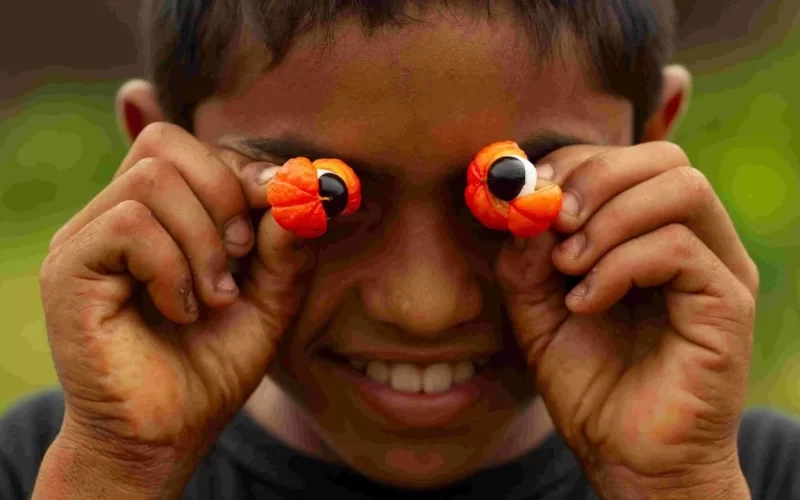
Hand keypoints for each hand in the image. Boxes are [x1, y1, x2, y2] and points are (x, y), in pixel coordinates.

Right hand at [36, 123, 311, 497]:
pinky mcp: (70, 268)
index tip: (281, 209)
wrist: (166, 434)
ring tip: (215, 297)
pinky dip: (174, 269)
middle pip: (167, 144)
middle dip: (225, 196)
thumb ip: (288, 242)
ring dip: (203, 243)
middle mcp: (118, 214)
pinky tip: (184, 311)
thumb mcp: (271, 296)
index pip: (195, 147)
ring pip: (152, 181)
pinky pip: (129, 225)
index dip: (245, 172)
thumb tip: (303, 184)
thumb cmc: (215, 362)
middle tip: (241, 257)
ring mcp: (88, 238)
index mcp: (162, 213)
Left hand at [496, 142, 757, 498]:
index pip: (626, 159)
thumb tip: (525, 205)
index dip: (574, 162)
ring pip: (680, 188)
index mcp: (648, 233)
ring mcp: (715, 267)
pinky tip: (585, 303)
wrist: (626, 454)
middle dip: (595, 177)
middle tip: (554, 222)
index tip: (528, 194)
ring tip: (569, 267)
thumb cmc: (588, 381)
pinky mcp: (727, 301)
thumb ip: (525, 258)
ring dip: (608, 219)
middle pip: (663, 158)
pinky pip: (678, 247)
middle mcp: (691, 239)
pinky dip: (619, 265)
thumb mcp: (535, 311)